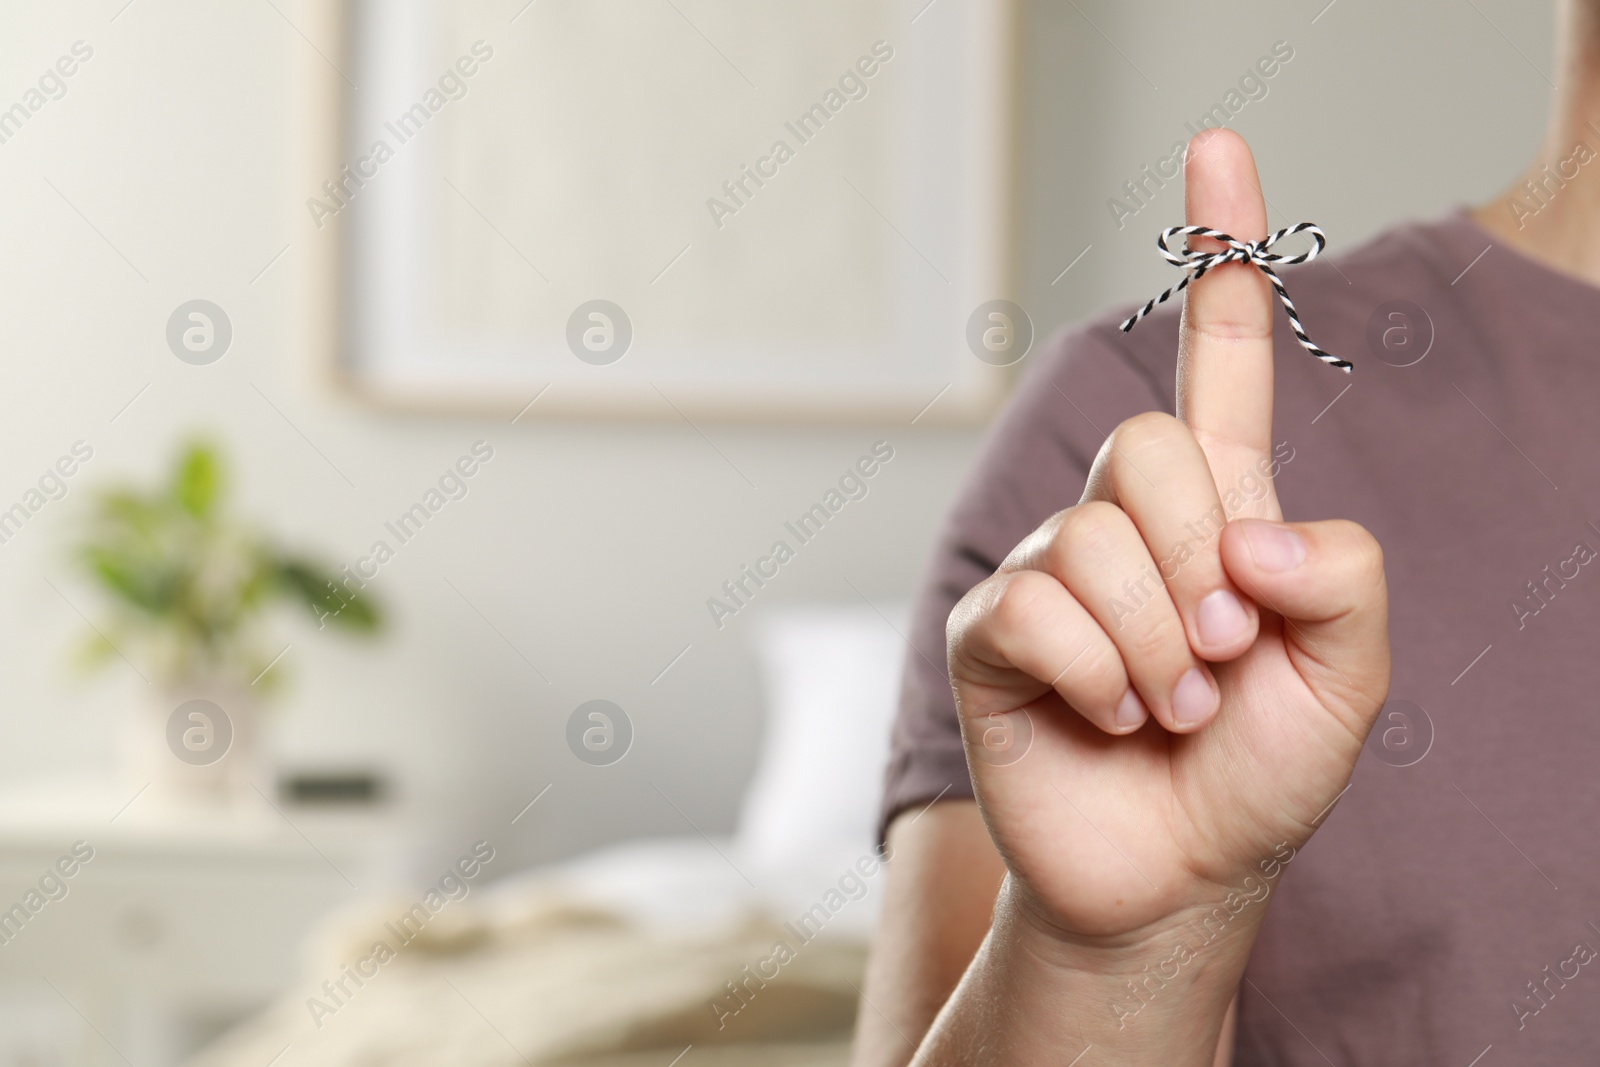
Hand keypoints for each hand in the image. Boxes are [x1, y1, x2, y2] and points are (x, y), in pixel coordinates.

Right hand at [946, 129, 1389, 948]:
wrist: (1173, 878)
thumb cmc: (1257, 774)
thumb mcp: (1349, 678)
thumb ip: (1341, 578)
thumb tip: (1243, 528)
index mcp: (1220, 510)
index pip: (1220, 361)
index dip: (1222, 256)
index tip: (1217, 146)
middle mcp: (1127, 523)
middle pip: (1150, 445)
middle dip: (1201, 561)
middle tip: (1219, 653)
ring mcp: (1052, 571)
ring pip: (1098, 539)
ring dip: (1157, 645)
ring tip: (1168, 707)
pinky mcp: (993, 630)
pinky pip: (1040, 607)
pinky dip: (1099, 677)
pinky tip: (1108, 718)